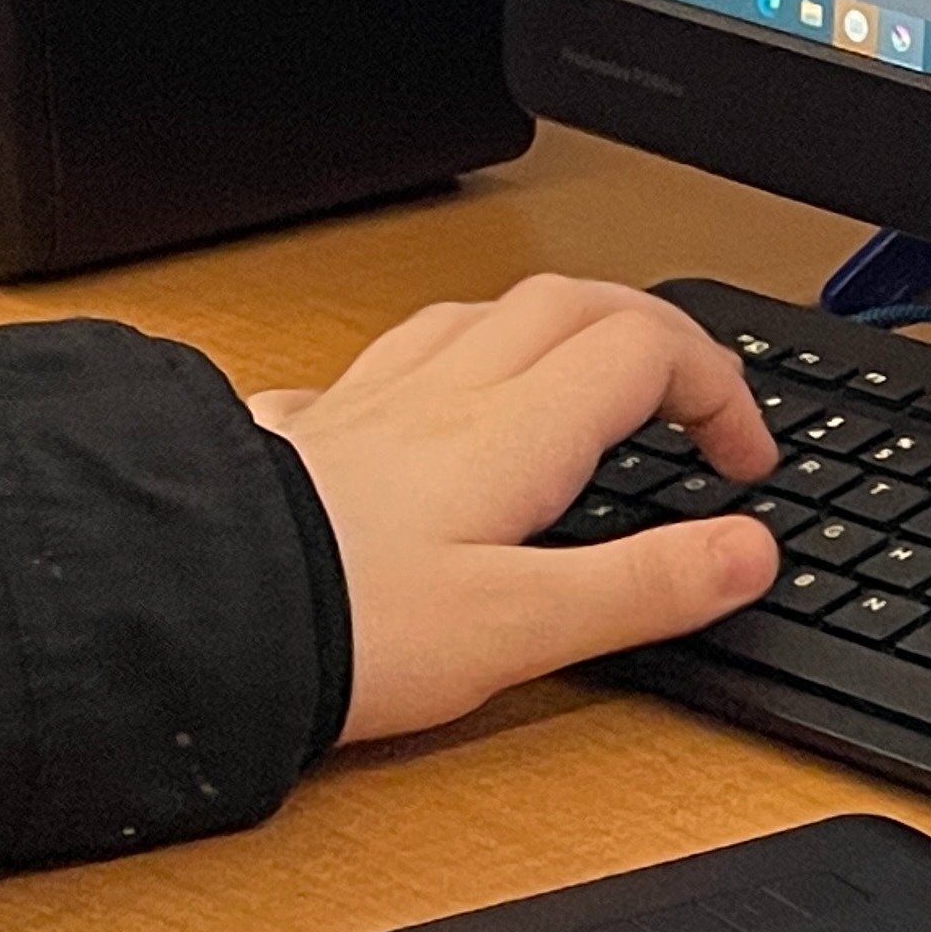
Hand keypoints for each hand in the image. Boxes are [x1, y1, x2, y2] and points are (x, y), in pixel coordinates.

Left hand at [248, 276, 780, 741]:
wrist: (181, 614)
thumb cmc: (339, 630)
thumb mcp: (522, 629)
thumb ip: (645, 587)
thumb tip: (749, 553)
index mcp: (513, 433)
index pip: (649, 351)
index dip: (717, 390)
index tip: (741, 464)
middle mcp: (444, 396)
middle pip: (575, 301)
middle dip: (652, 332)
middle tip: (686, 400)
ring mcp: (368, 405)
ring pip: (479, 314)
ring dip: (551, 327)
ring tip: (577, 381)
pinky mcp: (302, 433)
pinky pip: (382, 364)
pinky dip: (434, 368)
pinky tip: (423, 413)